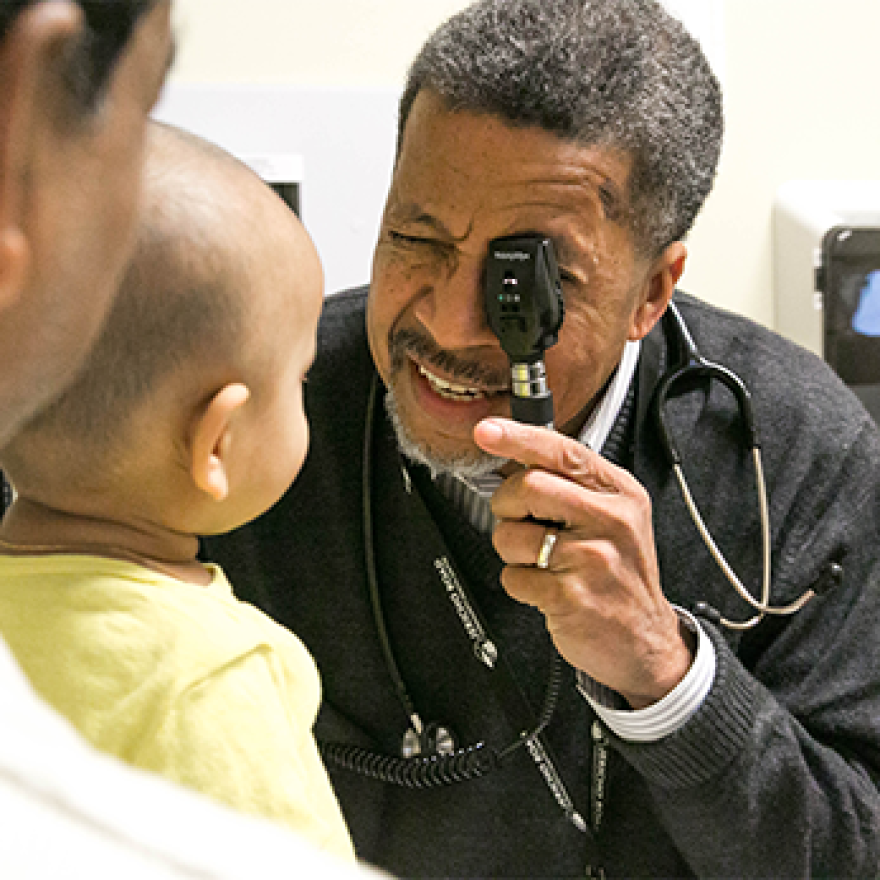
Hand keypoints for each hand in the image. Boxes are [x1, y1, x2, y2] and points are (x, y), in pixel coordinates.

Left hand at [473, 417, 693, 708]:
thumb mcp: (614, 517)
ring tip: (539, 560)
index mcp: (619, 493)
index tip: (486, 430)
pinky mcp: (571, 596)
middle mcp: (611, 520)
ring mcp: (592, 558)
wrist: (644, 639)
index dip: (517, 437)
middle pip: (528, 486)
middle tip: (518, 520)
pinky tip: (546, 589)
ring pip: (512, 534)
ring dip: (510, 550)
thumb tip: (515, 453)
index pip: (562, 451)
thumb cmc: (619, 573)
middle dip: (507, 504)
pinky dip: (519, 584)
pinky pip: (514, 577)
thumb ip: (572, 483)